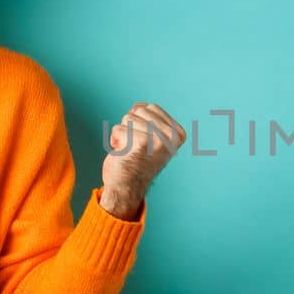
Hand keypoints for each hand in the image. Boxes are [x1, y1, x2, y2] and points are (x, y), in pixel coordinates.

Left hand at [100, 102, 184, 218]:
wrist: (127, 188)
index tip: (144, 140)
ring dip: (123, 134)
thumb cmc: (136, 160)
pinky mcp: (141, 143)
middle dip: (130, 126)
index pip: (151, 107)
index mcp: (178, 133)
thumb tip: (140, 105)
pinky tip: (123, 153)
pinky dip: (115, 140)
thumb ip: (149, 119)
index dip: (140, 121)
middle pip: (140, 110)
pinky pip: (118, 128)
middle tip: (135, 145)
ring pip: (128, 118)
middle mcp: (172, 137)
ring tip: (129, 149)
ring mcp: (158, 140)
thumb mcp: (150, 136)